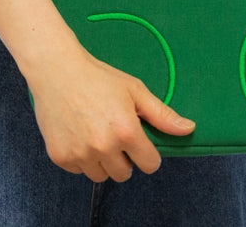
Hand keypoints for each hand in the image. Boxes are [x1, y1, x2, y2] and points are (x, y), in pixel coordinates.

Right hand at [26, 45, 194, 182]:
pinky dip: (80, 158)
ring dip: (102, 161)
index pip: (149, 165)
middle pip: (124, 174)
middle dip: (124, 159)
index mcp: (126, 132)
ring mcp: (80, 154)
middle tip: (115, 135)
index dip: (147, 154)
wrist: (57, 70)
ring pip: (100, 175)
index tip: (139, 143)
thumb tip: (189, 129)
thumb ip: (162, 115)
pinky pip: (78, 170)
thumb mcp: (135, 91)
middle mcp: (103, 147)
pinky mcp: (60, 157)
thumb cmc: (98, 77)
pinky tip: (78, 135)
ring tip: (96, 135)